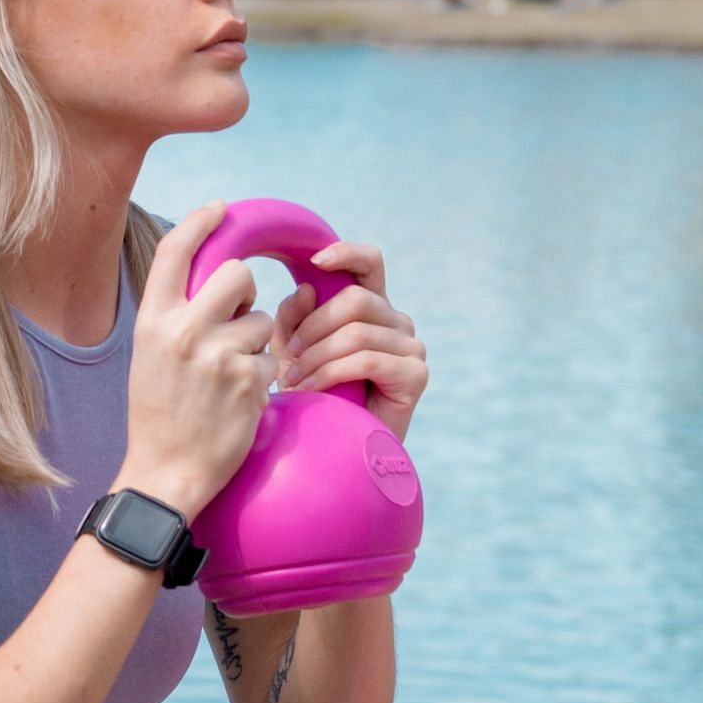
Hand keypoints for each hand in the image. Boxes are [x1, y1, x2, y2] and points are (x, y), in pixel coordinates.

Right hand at [119, 202, 277, 518]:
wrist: (165, 472)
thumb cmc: (157, 412)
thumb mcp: (149, 354)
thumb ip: (174, 315)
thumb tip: (208, 277)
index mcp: (152, 320)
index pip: (176, 251)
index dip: (200, 221)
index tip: (220, 209)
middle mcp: (183, 330)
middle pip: (236, 274)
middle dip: (246, 293)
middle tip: (238, 318)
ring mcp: (217, 354)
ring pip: (260, 321)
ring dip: (255, 345)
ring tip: (230, 378)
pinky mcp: (248, 380)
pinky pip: (272, 358)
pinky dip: (263, 377)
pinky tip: (240, 400)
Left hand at [273, 241, 427, 444]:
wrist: (339, 448)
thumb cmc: (315, 395)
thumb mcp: (293, 350)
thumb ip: (293, 319)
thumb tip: (305, 288)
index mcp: (373, 307)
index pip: (370, 262)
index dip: (346, 253)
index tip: (315, 261)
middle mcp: (397, 321)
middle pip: (355, 300)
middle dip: (313, 327)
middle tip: (287, 356)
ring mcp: (412, 347)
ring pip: (357, 332)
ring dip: (316, 357)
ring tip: (293, 381)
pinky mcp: (416, 374)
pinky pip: (367, 359)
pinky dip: (331, 373)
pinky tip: (312, 389)